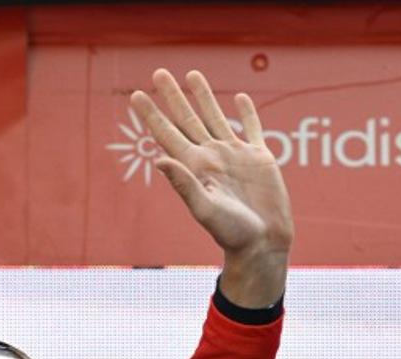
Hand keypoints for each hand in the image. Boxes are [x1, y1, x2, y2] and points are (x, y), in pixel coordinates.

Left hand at [131, 69, 291, 307]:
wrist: (263, 244)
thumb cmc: (231, 233)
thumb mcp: (204, 208)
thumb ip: (183, 184)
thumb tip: (160, 159)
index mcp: (194, 167)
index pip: (167, 133)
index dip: (152, 115)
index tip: (136, 95)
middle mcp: (211, 157)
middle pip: (187, 119)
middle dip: (173, 96)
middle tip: (159, 73)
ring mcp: (235, 155)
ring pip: (215, 117)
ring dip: (203, 96)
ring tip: (192, 74)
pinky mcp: (260, 158)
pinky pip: (252, 128)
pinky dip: (246, 113)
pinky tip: (238, 98)